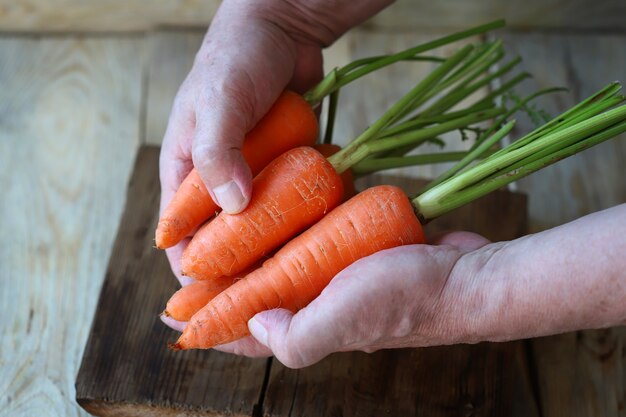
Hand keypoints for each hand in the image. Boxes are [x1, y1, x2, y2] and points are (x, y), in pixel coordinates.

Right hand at [159, 0, 392, 282]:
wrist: (284, 26)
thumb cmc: (237, 58)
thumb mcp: (218, 101)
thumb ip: (218, 152)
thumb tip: (233, 208)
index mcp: (184, 171)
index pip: (181, 236)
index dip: (195, 274)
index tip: (217, 305)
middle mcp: (216, 181)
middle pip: (223, 243)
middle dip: (239, 274)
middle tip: (265, 305)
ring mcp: (254, 176)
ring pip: (260, 230)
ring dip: (274, 255)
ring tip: (296, 285)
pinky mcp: (284, 167)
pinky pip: (290, 205)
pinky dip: (301, 224)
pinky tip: (321, 245)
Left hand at [212, 231, 491, 366]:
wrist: (467, 277)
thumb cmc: (405, 298)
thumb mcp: (344, 318)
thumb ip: (296, 334)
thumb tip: (251, 323)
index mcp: (310, 332)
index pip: (244, 337)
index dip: (205, 328)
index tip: (169, 314)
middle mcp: (319, 312)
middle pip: (258, 305)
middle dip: (223, 292)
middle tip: (192, 267)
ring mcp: (339, 286)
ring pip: (284, 275)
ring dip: (254, 261)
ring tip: (225, 238)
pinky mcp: (359, 260)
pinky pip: (313, 251)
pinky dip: (292, 240)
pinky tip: (280, 217)